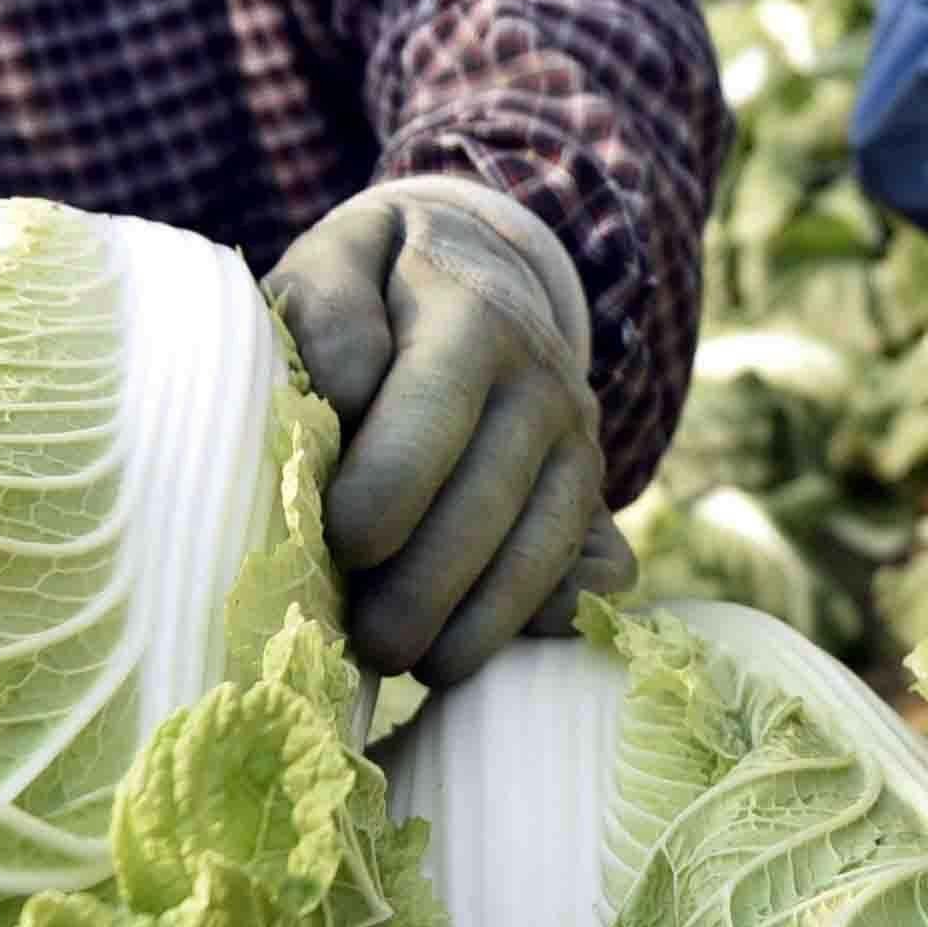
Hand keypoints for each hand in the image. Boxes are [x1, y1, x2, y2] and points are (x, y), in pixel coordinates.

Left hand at [269, 177, 616, 685]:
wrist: (478, 275)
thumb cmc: (376, 290)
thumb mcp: (336, 260)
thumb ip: (327, 309)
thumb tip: (347, 392)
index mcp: (473, 314)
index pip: (433, 412)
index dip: (387, 490)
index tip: (337, 544)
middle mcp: (543, 381)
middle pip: (490, 500)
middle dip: (424, 585)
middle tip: (363, 642)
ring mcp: (581, 445)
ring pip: (545, 549)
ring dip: (478, 623)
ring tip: (411, 665)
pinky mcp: (600, 499)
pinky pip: (598, 577)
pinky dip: (545, 624)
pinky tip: (475, 655)